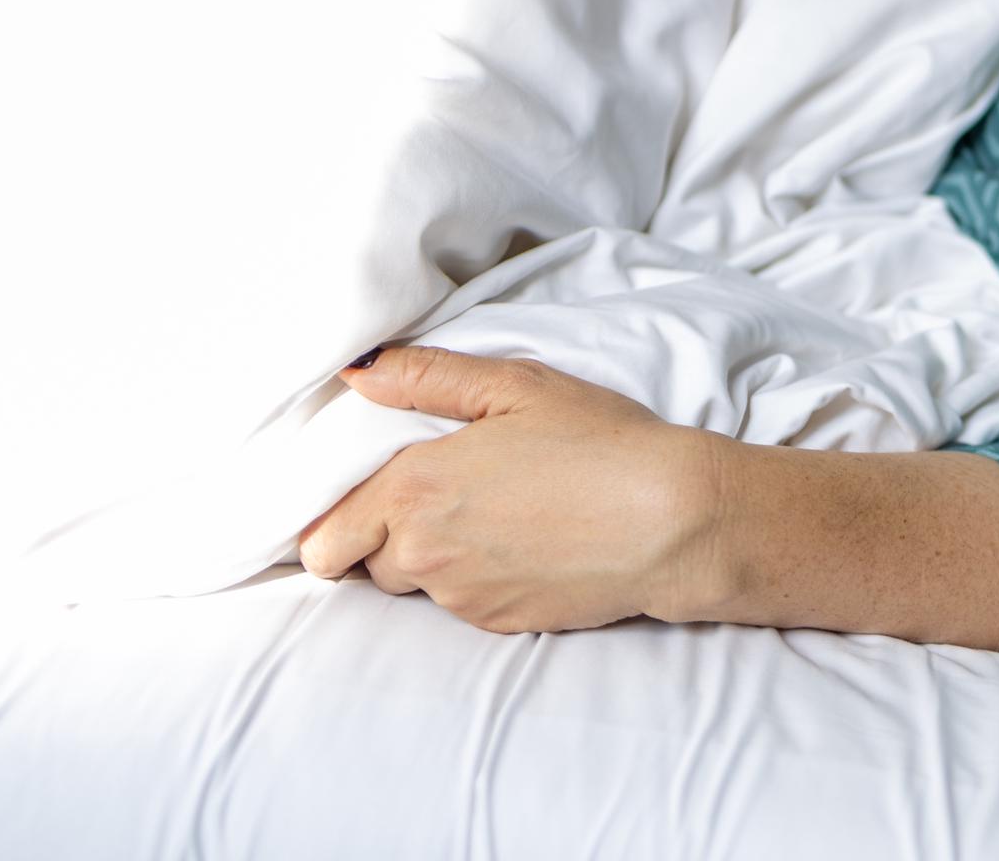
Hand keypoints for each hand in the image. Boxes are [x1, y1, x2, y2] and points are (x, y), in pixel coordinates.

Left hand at [296, 346, 711, 633]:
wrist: (673, 521)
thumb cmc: (601, 442)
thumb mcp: (518, 386)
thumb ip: (428, 377)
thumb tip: (357, 373)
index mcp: (414, 487)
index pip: (324, 534)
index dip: (335, 518)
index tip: (361, 497)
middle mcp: (424, 553)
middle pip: (360, 565)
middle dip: (380, 539)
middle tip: (436, 501)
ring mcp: (460, 598)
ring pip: (413, 587)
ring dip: (430, 560)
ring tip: (491, 518)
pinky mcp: (498, 624)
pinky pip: (461, 606)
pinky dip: (478, 581)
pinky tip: (525, 545)